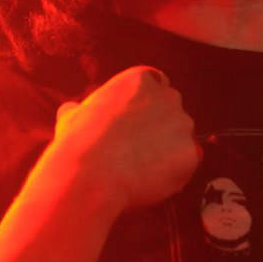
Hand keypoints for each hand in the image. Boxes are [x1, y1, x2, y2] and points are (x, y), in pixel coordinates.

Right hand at [53, 66, 201, 210]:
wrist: (92, 172)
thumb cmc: (78, 141)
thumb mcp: (71, 116)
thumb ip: (80, 110)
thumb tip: (71, 110)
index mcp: (140, 79)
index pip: (156, 86)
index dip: (147, 107)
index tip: (136, 125)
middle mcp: (168, 96)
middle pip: (172, 112)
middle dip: (161, 129)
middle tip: (138, 150)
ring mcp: (183, 125)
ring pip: (181, 139)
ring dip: (168, 152)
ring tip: (141, 170)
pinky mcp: (191, 153)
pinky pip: (186, 164)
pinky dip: (173, 174)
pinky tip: (150, 182)